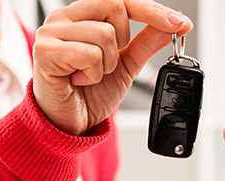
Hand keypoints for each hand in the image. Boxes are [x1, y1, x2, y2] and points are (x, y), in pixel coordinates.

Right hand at [33, 0, 191, 134]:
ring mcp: (51, 32)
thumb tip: (177, 24)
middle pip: (114, 5)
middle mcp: (64, 17)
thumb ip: (148, 41)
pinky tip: (79, 80)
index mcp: (82, 15)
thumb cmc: (88, 93)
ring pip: (104, 33)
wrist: (67, 124)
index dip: (152, 10)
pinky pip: (89, 53)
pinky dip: (92, 73)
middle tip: (108, 63)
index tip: (179, 23)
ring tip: (90, 75)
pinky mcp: (45, 50)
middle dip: (122, 40)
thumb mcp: (127, 65)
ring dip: (106, 64)